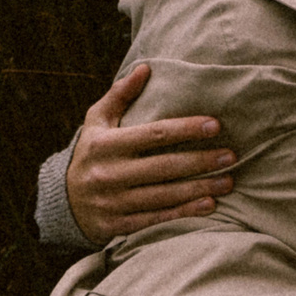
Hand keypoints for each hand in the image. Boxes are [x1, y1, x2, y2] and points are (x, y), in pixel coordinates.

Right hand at [63, 62, 236, 243]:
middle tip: (231, 155)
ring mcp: (113, 203)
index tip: (215, 125)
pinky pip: (157, 219)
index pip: (154, 134)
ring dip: (200, 188)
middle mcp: (109, 174)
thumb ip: (120, 95)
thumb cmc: (90, 153)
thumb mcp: (96, 121)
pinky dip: (185, 212)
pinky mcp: (118, 226)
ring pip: (165, 195)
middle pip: (164, 167)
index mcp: (105, 145)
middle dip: (201, 161)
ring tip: (229, 180)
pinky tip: (209, 204)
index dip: (186, 129)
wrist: (63, 202)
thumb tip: (145, 68)